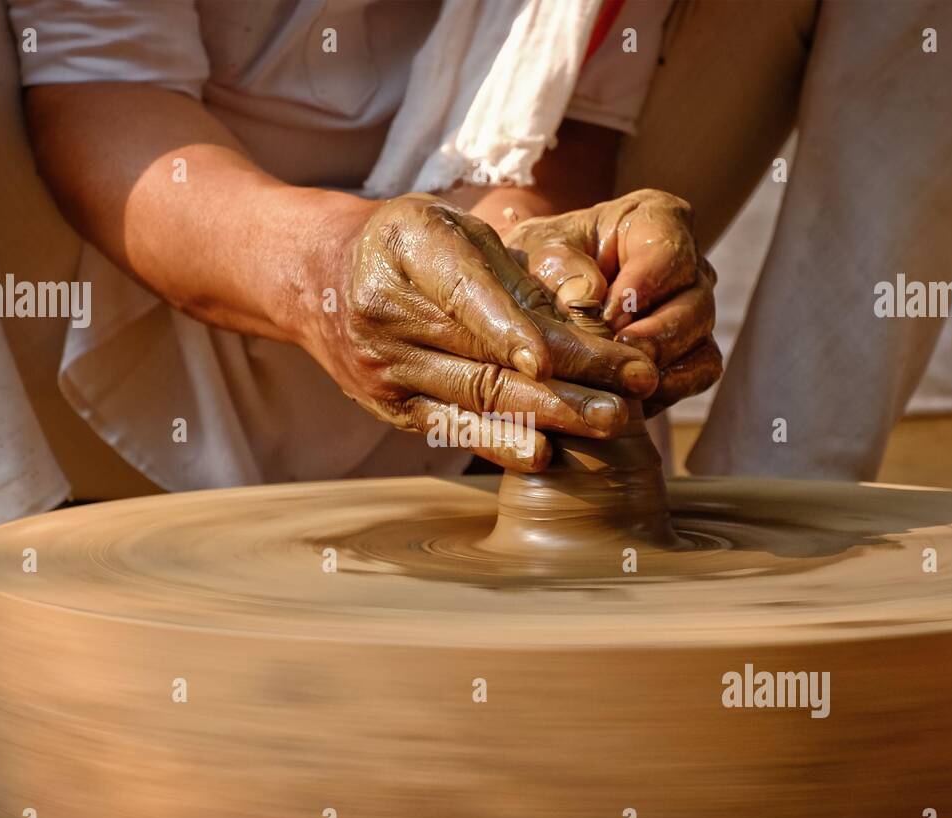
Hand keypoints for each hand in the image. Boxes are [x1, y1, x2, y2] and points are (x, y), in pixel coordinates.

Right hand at [305, 193, 660, 470]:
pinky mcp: (390, 408)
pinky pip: (451, 428)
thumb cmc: (408, 245)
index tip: (556, 356)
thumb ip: (512, 269)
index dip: (510, 328)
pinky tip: (544, 455)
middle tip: (632, 391)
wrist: (319, 279)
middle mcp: (387, 314)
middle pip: (485, 355)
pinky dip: (500, 442)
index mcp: (408, 249)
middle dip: (568, 379)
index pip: (465, 294)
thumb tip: (586, 315)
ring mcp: (384, 368)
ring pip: (477, 398)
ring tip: (612, 422)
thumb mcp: (454, 226)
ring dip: (552, 415)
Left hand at [503, 188, 721, 415]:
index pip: (668, 247)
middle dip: (659, 332)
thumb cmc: (540, 259)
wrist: (537, 291)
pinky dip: (673, 387)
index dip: (645, 283)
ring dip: (664, 364)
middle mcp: (685, 263)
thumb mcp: (537, 252)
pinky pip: (699, 372)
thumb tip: (588, 296)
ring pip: (701, 339)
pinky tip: (634, 398)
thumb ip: (558, 267)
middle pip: (695, 299)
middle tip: (621, 352)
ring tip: (623, 382)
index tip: (609, 313)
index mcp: (654, 220)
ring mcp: (691, 309)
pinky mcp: (687, 352)